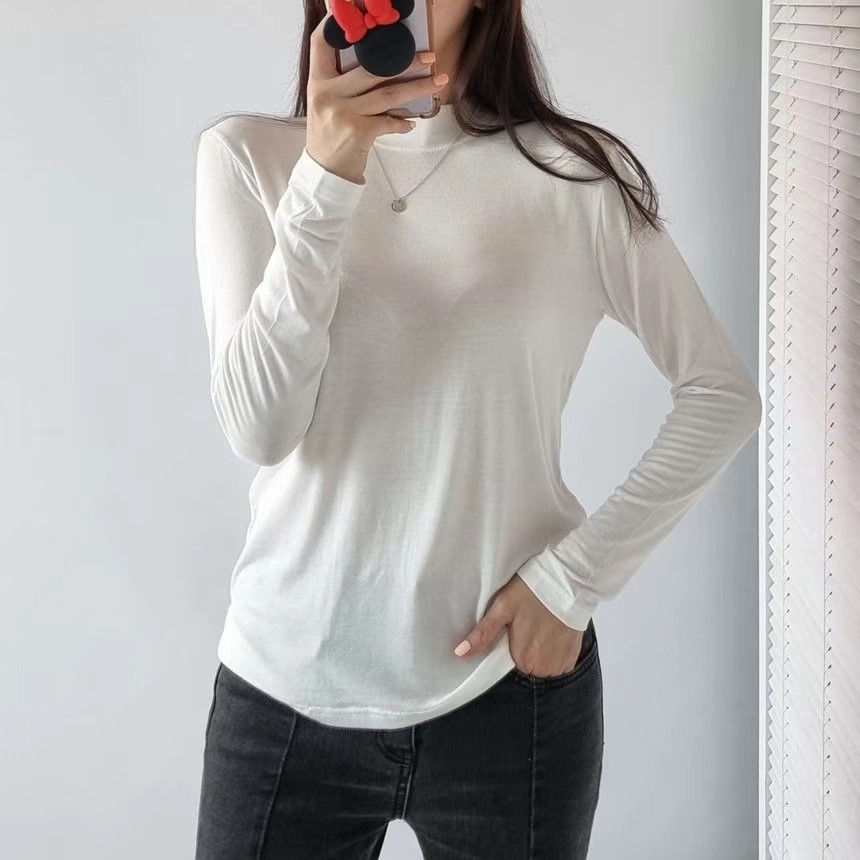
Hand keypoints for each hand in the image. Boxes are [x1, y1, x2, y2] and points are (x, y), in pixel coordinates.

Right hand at [305, 15, 449, 183]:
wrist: (325, 173)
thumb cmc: (330, 136)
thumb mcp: (327, 105)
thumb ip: (343, 84)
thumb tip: (382, 66)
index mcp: (318, 82)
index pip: (321, 44)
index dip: (336, 25)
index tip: (357, 15)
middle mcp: (327, 94)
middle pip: (371, 68)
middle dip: (405, 62)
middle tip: (429, 58)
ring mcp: (342, 112)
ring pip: (386, 93)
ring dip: (416, 88)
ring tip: (437, 82)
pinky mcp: (357, 131)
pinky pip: (388, 121)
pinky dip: (402, 123)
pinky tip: (410, 123)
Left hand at [454, 574, 584, 676]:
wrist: (567, 582)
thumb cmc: (532, 591)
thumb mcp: (502, 608)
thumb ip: (483, 634)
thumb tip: (460, 653)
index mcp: (522, 659)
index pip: (509, 664)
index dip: (510, 648)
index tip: (514, 632)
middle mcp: (543, 668)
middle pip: (527, 666)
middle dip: (524, 650)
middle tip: (527, 625)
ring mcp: (560, 665)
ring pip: (543, 666)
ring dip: (541, 652)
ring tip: (542, 627)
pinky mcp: (573, 658)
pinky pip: (559, 663)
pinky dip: (556, 651)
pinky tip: (553, 632)